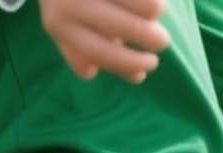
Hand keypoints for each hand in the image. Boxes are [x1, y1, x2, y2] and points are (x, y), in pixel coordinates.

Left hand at [40, 0, 169, 84]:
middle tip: (164, 42)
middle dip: (147, 37)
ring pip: (131, 1)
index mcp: (59, 25)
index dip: (128, 63)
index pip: (98, 52)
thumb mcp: (60, 23)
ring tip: (160, 13)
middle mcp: (71, 3)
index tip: (149, 67)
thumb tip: (93, 75)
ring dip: (153, 9)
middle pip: (119, 26)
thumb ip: (74, 51)